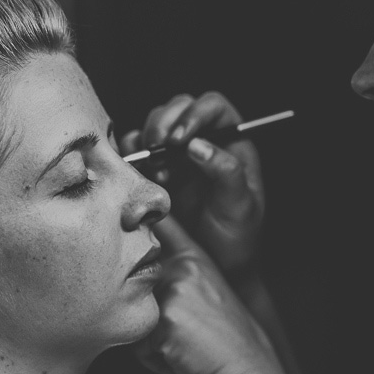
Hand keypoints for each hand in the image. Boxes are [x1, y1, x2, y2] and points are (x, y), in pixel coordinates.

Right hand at [120, 92, 264, 275]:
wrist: (217, 265)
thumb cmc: (237, 237)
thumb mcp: (240, 206)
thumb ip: (226, 173)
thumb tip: (198, 146)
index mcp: (231, 142)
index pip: (213, 107)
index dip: (195, 114)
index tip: (181, 138)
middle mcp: (204, 140)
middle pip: (180, 107)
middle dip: (165, 121)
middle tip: (159, 147)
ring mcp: (178, 154)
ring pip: (157, 122)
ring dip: (150, 138)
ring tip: (157, 172)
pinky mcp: (156, 169)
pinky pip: (138, 148)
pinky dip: (133, 153)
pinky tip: (143, 174)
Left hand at [132, 216, 289, 373]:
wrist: (245, 367)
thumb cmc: (225, 336)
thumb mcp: (206, 288)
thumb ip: (177, 271)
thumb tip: (142, 269)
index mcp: (194, 257)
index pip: (162, 224)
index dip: (145, 220)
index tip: (135, 215)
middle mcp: (183, 267)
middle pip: (134, 282)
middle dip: (148, 309)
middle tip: (183, 325)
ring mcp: (174, 291)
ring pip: (137, 317)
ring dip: (151, 336)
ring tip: (182, 340)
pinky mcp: (166, 320)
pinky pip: (140, 345)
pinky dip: (154, 358)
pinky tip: (181, 354)